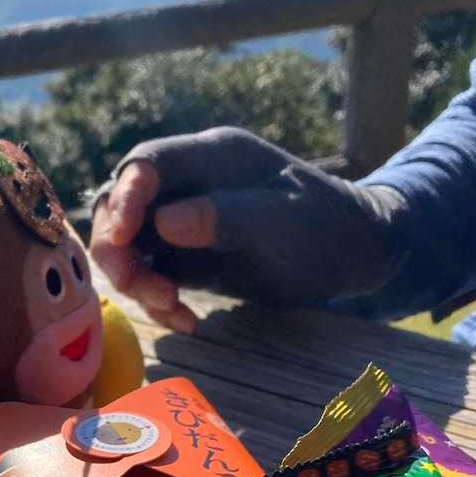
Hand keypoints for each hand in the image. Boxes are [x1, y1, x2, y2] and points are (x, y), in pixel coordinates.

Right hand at [89, 127, 406, 330]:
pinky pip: (150, 275)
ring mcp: (183, 219)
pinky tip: (187, 321)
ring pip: (128, 245)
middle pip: (120, 206)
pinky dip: (157, 301)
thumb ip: (227, 217)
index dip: (124, 197)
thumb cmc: (329, 228)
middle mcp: (188, 182)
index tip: (124, 239)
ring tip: (174, 309)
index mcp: (213, 156)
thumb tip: (164, 221)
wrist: (355, 257)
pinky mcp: (186, 257)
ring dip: (136, 281)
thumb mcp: (285, 221)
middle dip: (120, 250)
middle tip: (145, 290)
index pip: (146, 163)